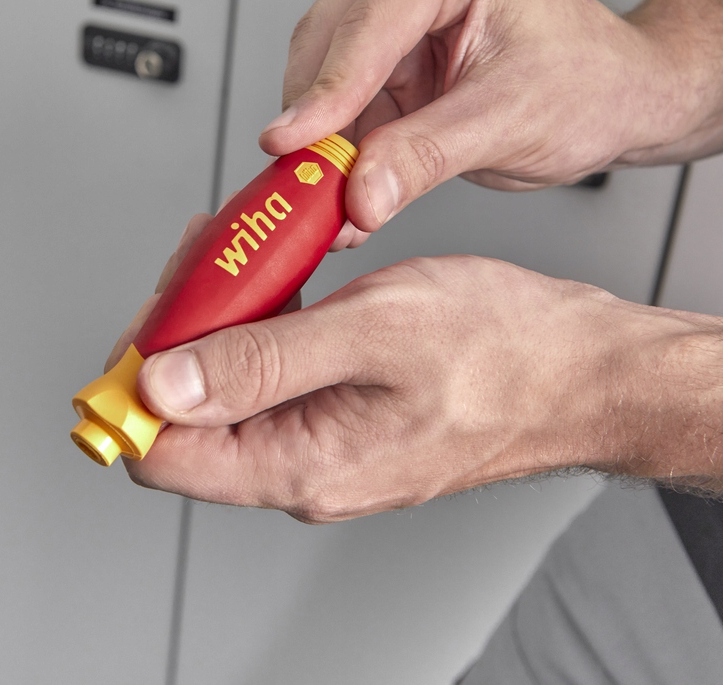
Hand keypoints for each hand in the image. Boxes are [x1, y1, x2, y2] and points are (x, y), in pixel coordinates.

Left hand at [121, 247, 664, 522]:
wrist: (586, 371)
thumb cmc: (508, 352)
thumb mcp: (375, 332)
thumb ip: (261, 361)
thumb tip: (163, 385)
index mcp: (303, 466)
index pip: (162, 452)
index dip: (136, 382)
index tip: (151, 315)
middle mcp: (305, 470)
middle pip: (188, 414)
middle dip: (181, 328)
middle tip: (209, 256)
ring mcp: (326, 445)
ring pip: (229, 387)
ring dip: (222, 316)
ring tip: (246, 251)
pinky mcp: (345, 418)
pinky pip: (274, 374)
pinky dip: (264, 318)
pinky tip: (280, 274)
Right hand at [265, 0, 690, 248]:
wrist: (618, 98)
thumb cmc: (590, 84)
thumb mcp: (510, 122)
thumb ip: (427, 156)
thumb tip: (358, 194)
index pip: (369, 23)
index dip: (325, 92)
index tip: (286, 146)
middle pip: (328, 43)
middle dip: (316, 123)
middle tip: (306, 191)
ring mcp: (393, 8)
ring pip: (320, 76)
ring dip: (321, 144)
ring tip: (330, 203)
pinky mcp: (385, 55)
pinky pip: (339, 105)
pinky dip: (337, 152)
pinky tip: (344, 195)